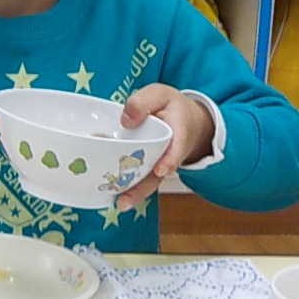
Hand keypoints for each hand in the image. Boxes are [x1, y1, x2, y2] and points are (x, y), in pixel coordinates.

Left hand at [115, 85, 215, 208]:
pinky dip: (129, 188)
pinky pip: (141, 179)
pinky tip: (112, 195)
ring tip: (120, 204)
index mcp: (179, 131)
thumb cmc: (170, 106)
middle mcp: (171, 153)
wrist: (186, 118)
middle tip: (126, 199)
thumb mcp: (160, 94)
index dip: (170, 159)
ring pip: (150, 181)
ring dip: (135, 193)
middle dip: (144, 187)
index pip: (177, 147)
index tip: (161, 170)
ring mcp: (160, 163)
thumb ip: (143, 102)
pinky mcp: (149, 167)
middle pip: (159, 173)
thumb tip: (126, 121)